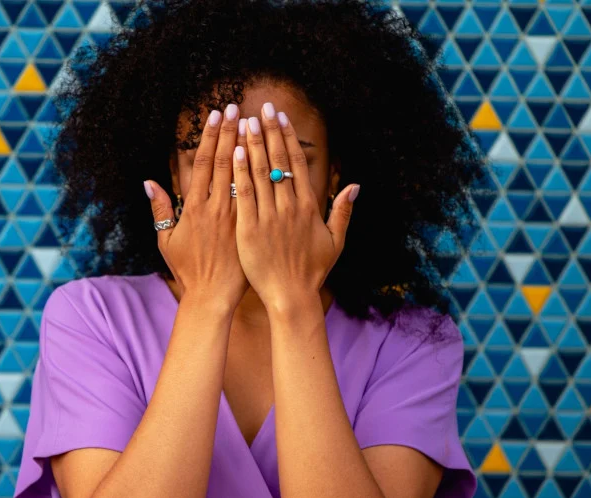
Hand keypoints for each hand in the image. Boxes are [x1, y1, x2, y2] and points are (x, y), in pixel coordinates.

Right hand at [145, 105, 247, 306]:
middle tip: (236, 107)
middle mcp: (216, 208)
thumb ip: (159, 210)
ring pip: (244, 175)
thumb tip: (149, 182)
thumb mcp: (165, 241)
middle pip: (225, 162)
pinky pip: (258, 196)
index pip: (203, 164)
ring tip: (254, 122)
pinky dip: (262, 175)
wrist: (213, 296)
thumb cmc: (188, 269)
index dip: (209, 137)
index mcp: (194, 209)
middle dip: (230, 132)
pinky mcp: (251, 227)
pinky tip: (267, 157)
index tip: (215, 116)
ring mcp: (236, 217)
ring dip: (248, 147)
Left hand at [232, 103, 359, 312]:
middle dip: (270, 132)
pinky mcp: (249, 229)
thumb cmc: (312, 271)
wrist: (291, 297)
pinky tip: (235, 152)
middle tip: (262, 107)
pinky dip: (240, 173)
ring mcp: (269, 217)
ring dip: (253, 145)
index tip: (281, 117)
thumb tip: (355, 185)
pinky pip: (244, 195)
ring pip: (261, 173)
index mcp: (308, 206)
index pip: (298, 163)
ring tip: (245, 121)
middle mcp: (290, 207)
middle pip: (279, 162)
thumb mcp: (335, 241)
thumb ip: (343, 211)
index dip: (288, 137)